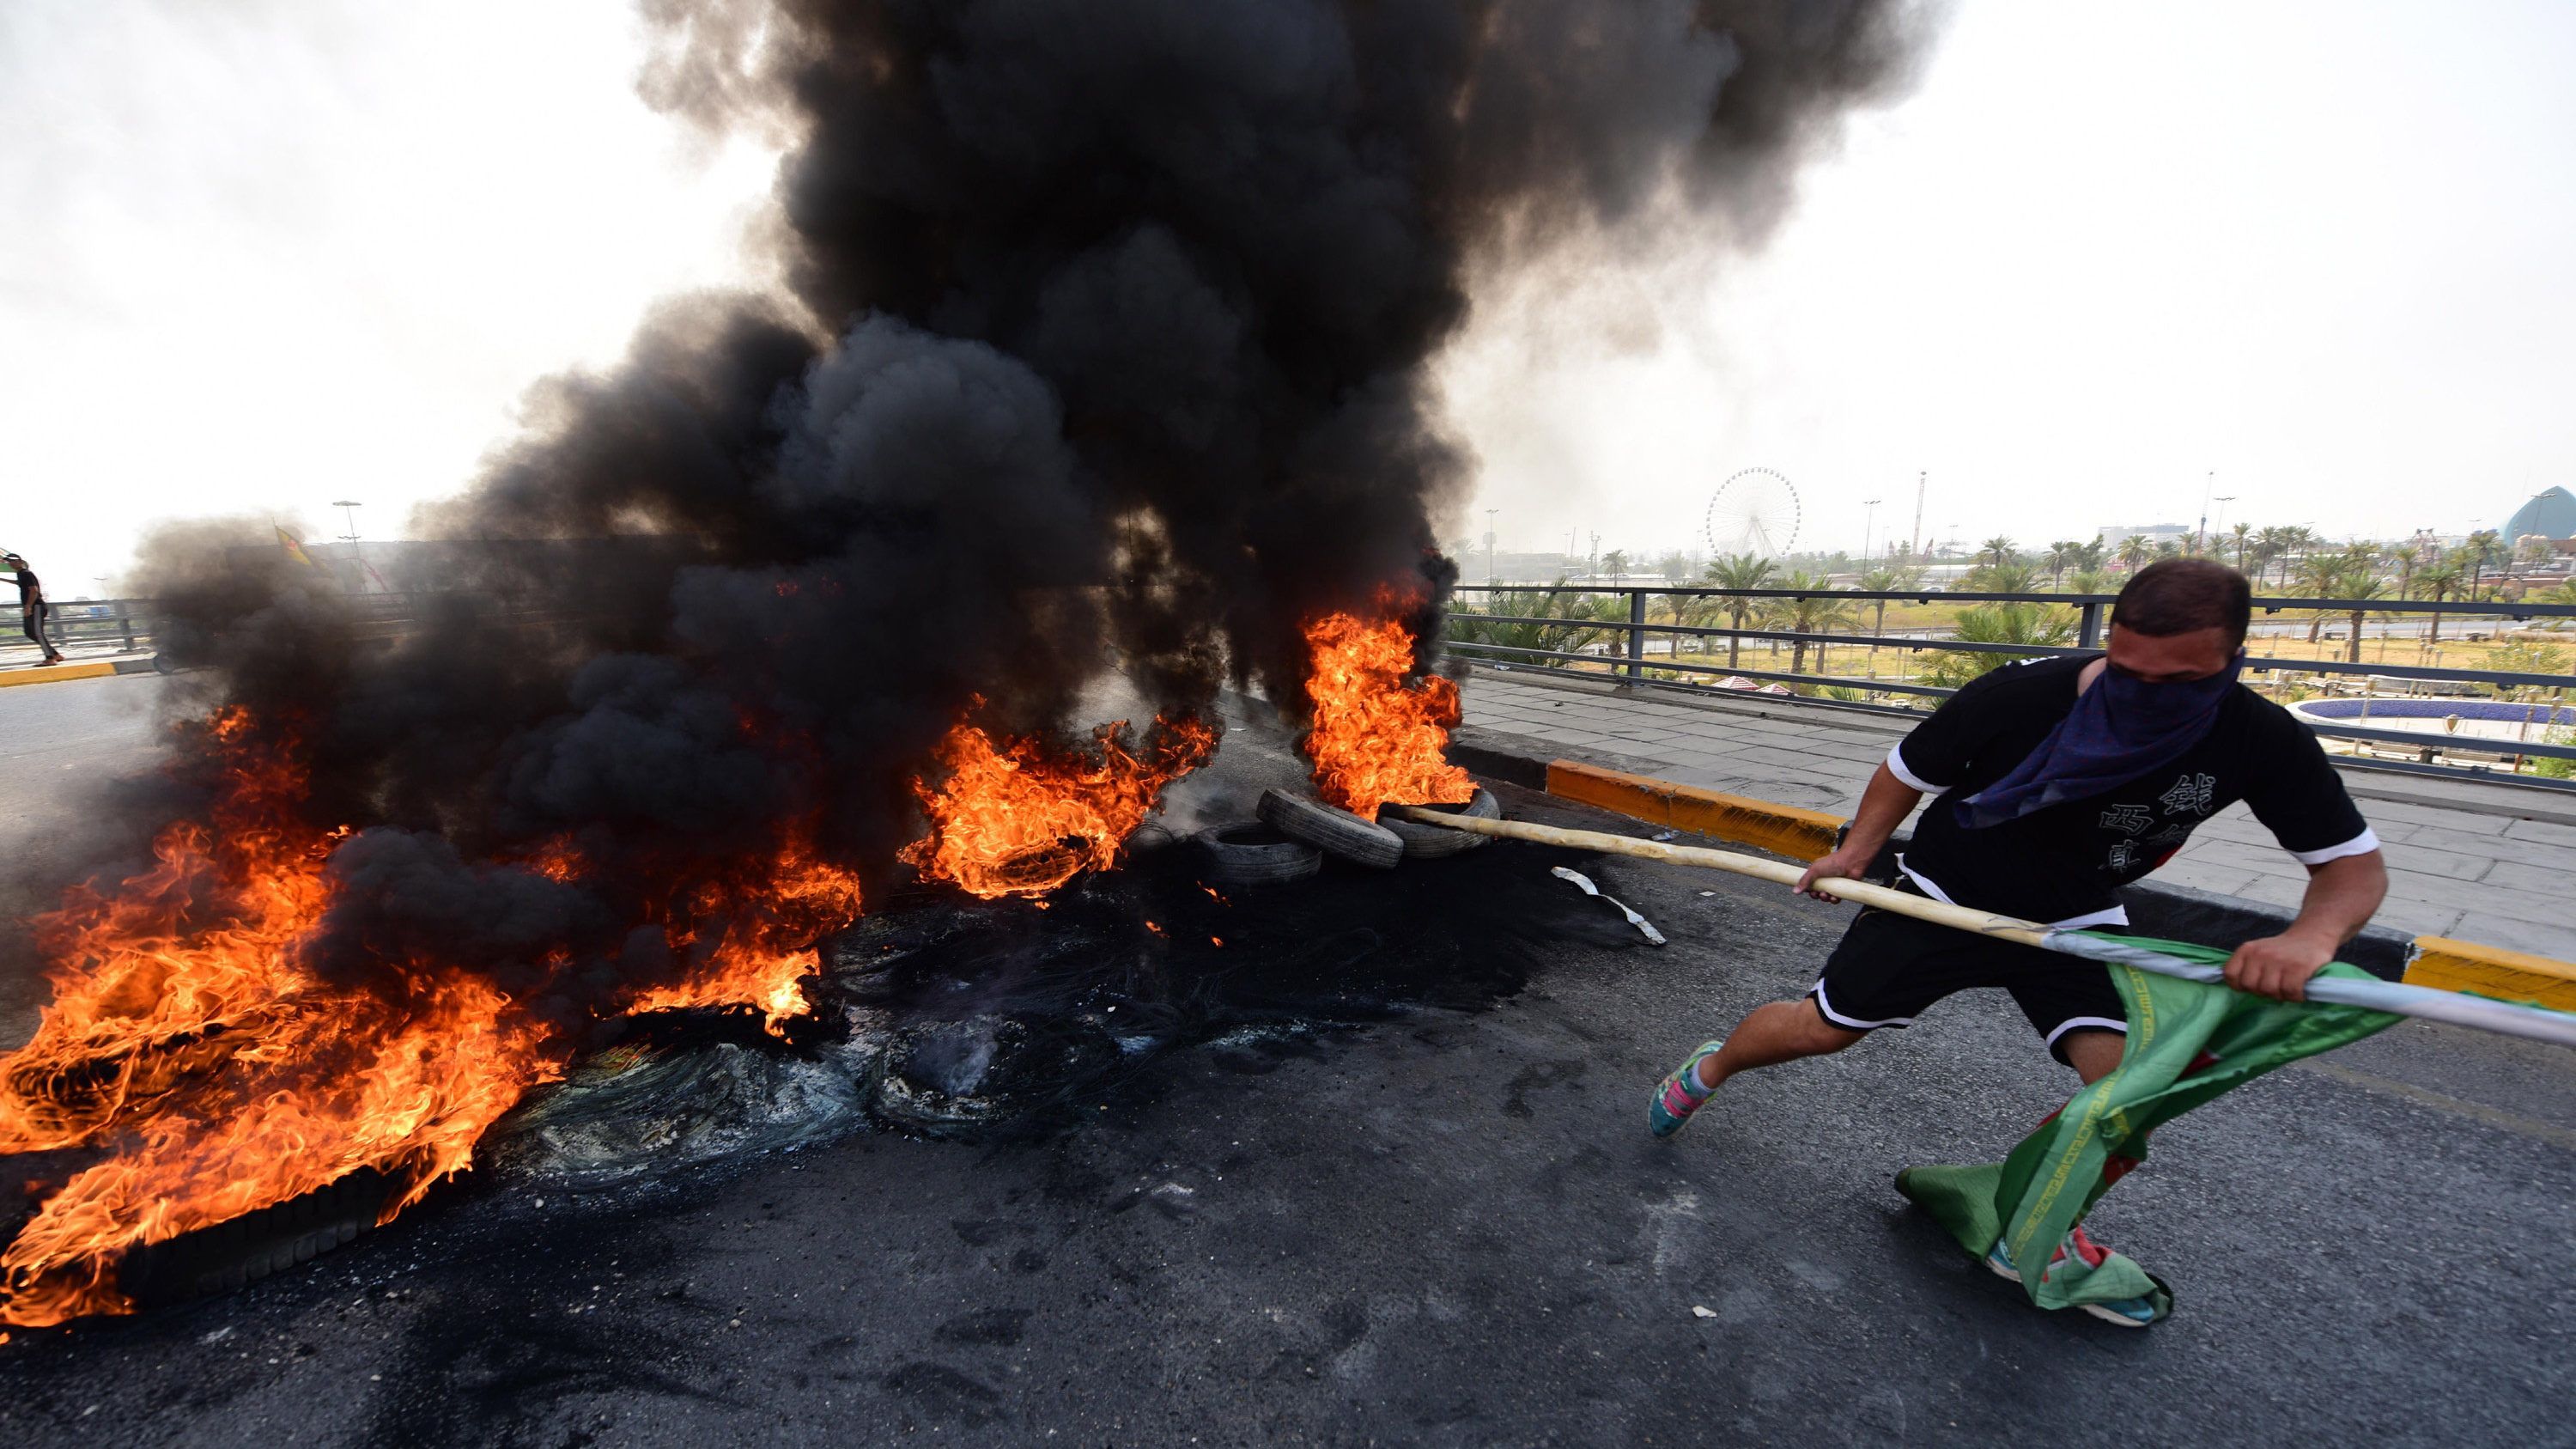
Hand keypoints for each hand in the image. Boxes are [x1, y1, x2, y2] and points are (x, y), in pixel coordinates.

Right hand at [1794, 846, 1875, 902]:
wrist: (1851, 862)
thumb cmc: (1833, 862)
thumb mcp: (1815, 870)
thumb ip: (1804, 881)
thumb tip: (1795, 891)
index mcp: (1817, 874)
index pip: (1809, 885)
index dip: (1807, 890)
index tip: (1807, 891)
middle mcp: (1824, 880)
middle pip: (1816, 892)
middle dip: (1816, 895)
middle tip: (1817, 893)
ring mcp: (1833, 885)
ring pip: (1826, 897)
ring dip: (1824, 898)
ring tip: (1825, 895)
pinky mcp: (1841, 890)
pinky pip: (1835, 899)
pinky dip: (1834, 900)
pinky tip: (1834, 897)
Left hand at [2222, 930, 2336, 1001]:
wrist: (2311, 937)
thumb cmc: (2282, 951)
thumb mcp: (2258, 952)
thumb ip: (2246, 967)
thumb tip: (2238, 988)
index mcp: (2247, 950)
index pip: (2230, 974)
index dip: (2240, 985)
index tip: (2254, 985)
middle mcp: (2260, 954)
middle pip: (2250, 986)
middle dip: (2262, 992)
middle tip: (2275, 987)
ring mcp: (2279, 960)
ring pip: (2269, 991)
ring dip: (2280, 995)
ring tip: (2287, 988)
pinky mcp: (2298, 967)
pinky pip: (2290, 992)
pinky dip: (2295, 996)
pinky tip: (2299, 991)